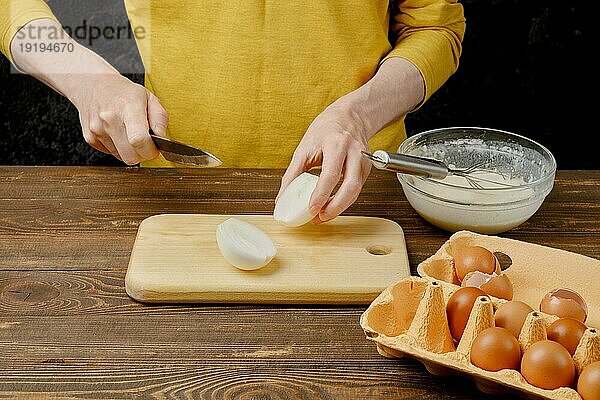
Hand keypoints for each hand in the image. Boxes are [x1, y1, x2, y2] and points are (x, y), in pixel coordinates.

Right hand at [72, 74, 167, 164]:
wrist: (93, 84)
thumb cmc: (123, 92)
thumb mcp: (149, 97)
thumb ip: (159, 118)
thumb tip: (162, 137)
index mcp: (128, 107)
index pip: (138, 140)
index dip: (151, 150)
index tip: (155, 147)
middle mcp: (110, 120)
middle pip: (131, 156)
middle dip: (142, 154)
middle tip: (145, 143)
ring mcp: (97, 130)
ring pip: (122, 157)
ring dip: (130, 151)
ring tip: (129, 133)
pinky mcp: (90, 138)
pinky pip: (112, 154)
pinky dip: (118, 148)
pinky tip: (118, 133)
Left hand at [278, 102, 371, 222]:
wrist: (350, 117)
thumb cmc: (326, 129)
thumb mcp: (304, 147)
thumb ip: (293, 173)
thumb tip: (282, 197)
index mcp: (336, 144)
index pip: (331, 174)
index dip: (321, 195)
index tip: (311, 209)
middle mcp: (354, 152)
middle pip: (350, 186)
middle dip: (335, 207)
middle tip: (319, 218)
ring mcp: (363, 160)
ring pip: (356, 191)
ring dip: (340, 207)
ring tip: (323, 215)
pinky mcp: (367, 168)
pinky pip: (357, 189)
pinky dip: (345, 200)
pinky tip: (332, 204)